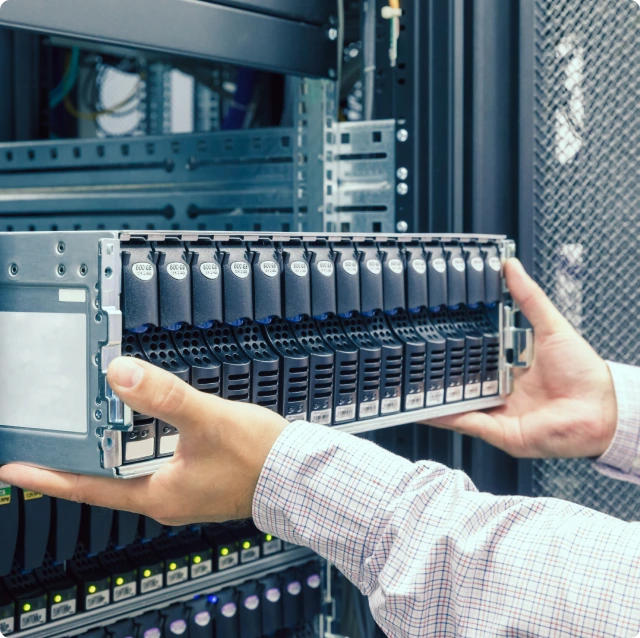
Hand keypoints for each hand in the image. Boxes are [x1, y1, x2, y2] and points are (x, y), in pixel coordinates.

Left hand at [0, 358, 287, 524]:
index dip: (48, 478)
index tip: (15, 470)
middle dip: (77, 462)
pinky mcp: (200, 481)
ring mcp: (184, 492)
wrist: (297, 473)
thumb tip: (120, 373)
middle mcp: (167, 499)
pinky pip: (155, 467)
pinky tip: (142, 431)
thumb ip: (164, 395)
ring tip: (89, 432)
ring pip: (132, 472)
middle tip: (49, 442)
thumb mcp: (207, 419)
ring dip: (110, 453)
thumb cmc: (259, 457)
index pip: (88, 489)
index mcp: (160, 494)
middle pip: (106, 482)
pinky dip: (139, 449)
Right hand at [425, 259, 617, 458]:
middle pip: (462, 379)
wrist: (602, 411)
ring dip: (432, 395)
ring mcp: (497, 412)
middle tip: (413, 355)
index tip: (436, 329)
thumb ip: (529, 299)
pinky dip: (441, 417)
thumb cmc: (585, 373)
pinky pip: (463, 423)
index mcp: (511, 369)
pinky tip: (420, 409)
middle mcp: (501, 392)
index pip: (476, 355)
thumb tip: (512, 267)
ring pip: (456, 402)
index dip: (456, 344)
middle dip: (438, 370)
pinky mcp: (497, 431)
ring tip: (407, 382)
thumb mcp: (552, 327)